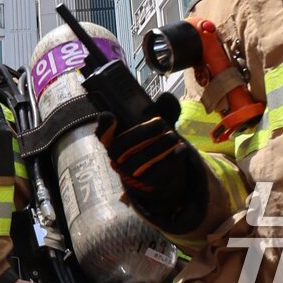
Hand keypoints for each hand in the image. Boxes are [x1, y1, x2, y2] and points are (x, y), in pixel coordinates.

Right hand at [96, 114, 206, 232]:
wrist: (161, 174)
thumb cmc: (152, 142)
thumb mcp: (156, 125)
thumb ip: (161, 109)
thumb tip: (166, 97)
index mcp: (114, 139)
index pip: (102, 133)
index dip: (104, 126)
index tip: (111, 116)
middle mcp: (117, 158)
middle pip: (121, 147)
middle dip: (141, 133)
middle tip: (160, 122)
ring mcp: (131, 174)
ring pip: (140, 160)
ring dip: (159, 145)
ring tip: (173, 135)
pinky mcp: (147, 185)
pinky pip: (157, 173)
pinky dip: (171, 159)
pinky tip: (180, 149)